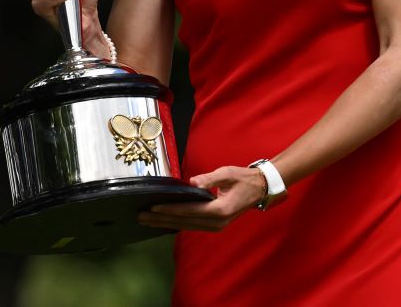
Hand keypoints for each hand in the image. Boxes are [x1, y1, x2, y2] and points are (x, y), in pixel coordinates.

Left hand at [137, 166, 265, 232]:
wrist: (259, 190)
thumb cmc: (243, 179)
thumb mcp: (227, 174)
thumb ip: (210, 178)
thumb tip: (192, 182)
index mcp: (220, 210)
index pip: (189, 211)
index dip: (170, 209)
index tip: (153, 208)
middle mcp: (216, 222)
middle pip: (184, 222)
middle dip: (161, 219)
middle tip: (141, 217)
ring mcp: (215, 226)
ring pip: (185, 226)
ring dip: (165, 223)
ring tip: (147, 221)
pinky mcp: (214, 225)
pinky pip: (191, 226)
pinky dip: (176, 224)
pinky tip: (163, 223)